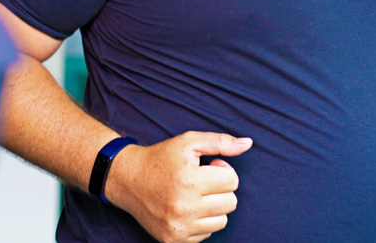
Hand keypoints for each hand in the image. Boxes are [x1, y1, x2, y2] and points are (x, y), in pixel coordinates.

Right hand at [105, 131, 252, 242]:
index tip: (209, 166)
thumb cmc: (161, 158)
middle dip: (222, 189)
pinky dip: (202, 221)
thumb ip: (220, 142)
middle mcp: (184, 207)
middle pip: (230, 202)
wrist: (128, 180)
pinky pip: (206, 234)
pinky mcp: (173, 240)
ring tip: (197, 195)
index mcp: (189, 181)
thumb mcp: (189, 142)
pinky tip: (188, 208)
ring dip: (214, 207)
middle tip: (203, 180)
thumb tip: (248, 143)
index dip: (223, 169)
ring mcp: (178, 227)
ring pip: (222, 221)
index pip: (232, 181)